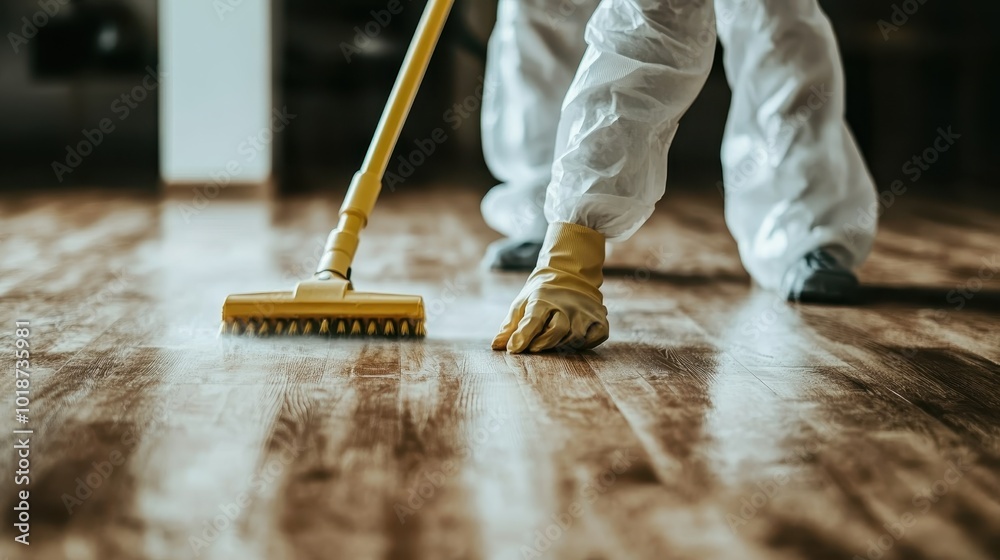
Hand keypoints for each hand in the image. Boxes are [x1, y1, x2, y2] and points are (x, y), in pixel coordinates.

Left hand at [492, 222, 608, 352]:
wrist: (570, 275)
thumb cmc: (541, 295)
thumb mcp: (522, 304)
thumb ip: (510, 326)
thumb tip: (496, 346)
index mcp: (543, 298)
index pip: (533, 319)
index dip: (523, 336)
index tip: (513, 350)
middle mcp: (567, 303)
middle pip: (557, 331)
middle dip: (543, 343)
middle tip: (534, 347)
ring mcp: (586, 311)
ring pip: (574, 338)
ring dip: (561, 344)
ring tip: (553, 338)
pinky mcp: (600, 320)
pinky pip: (591, 341)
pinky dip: (582, 344)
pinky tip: (573, 337)